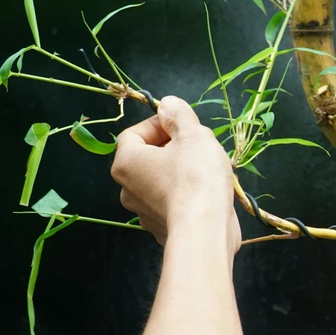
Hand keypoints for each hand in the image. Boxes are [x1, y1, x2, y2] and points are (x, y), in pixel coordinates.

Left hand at [111, 96, 239, 251]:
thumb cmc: (196, 179)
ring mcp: (144, 213)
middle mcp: (127, 189)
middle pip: (147, 159)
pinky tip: (207, 194)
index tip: (181, 124)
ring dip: (180, 172)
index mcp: (127, 162)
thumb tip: (168, 104)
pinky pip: (172, 204)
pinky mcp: (163, 230)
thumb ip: (179, 116)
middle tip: (199, 145)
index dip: (157, 124)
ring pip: (161, 182)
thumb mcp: (193, 136)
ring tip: (208, 170)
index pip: (133, 133)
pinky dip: (186, 197)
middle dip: (173, 148)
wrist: (205, 230)